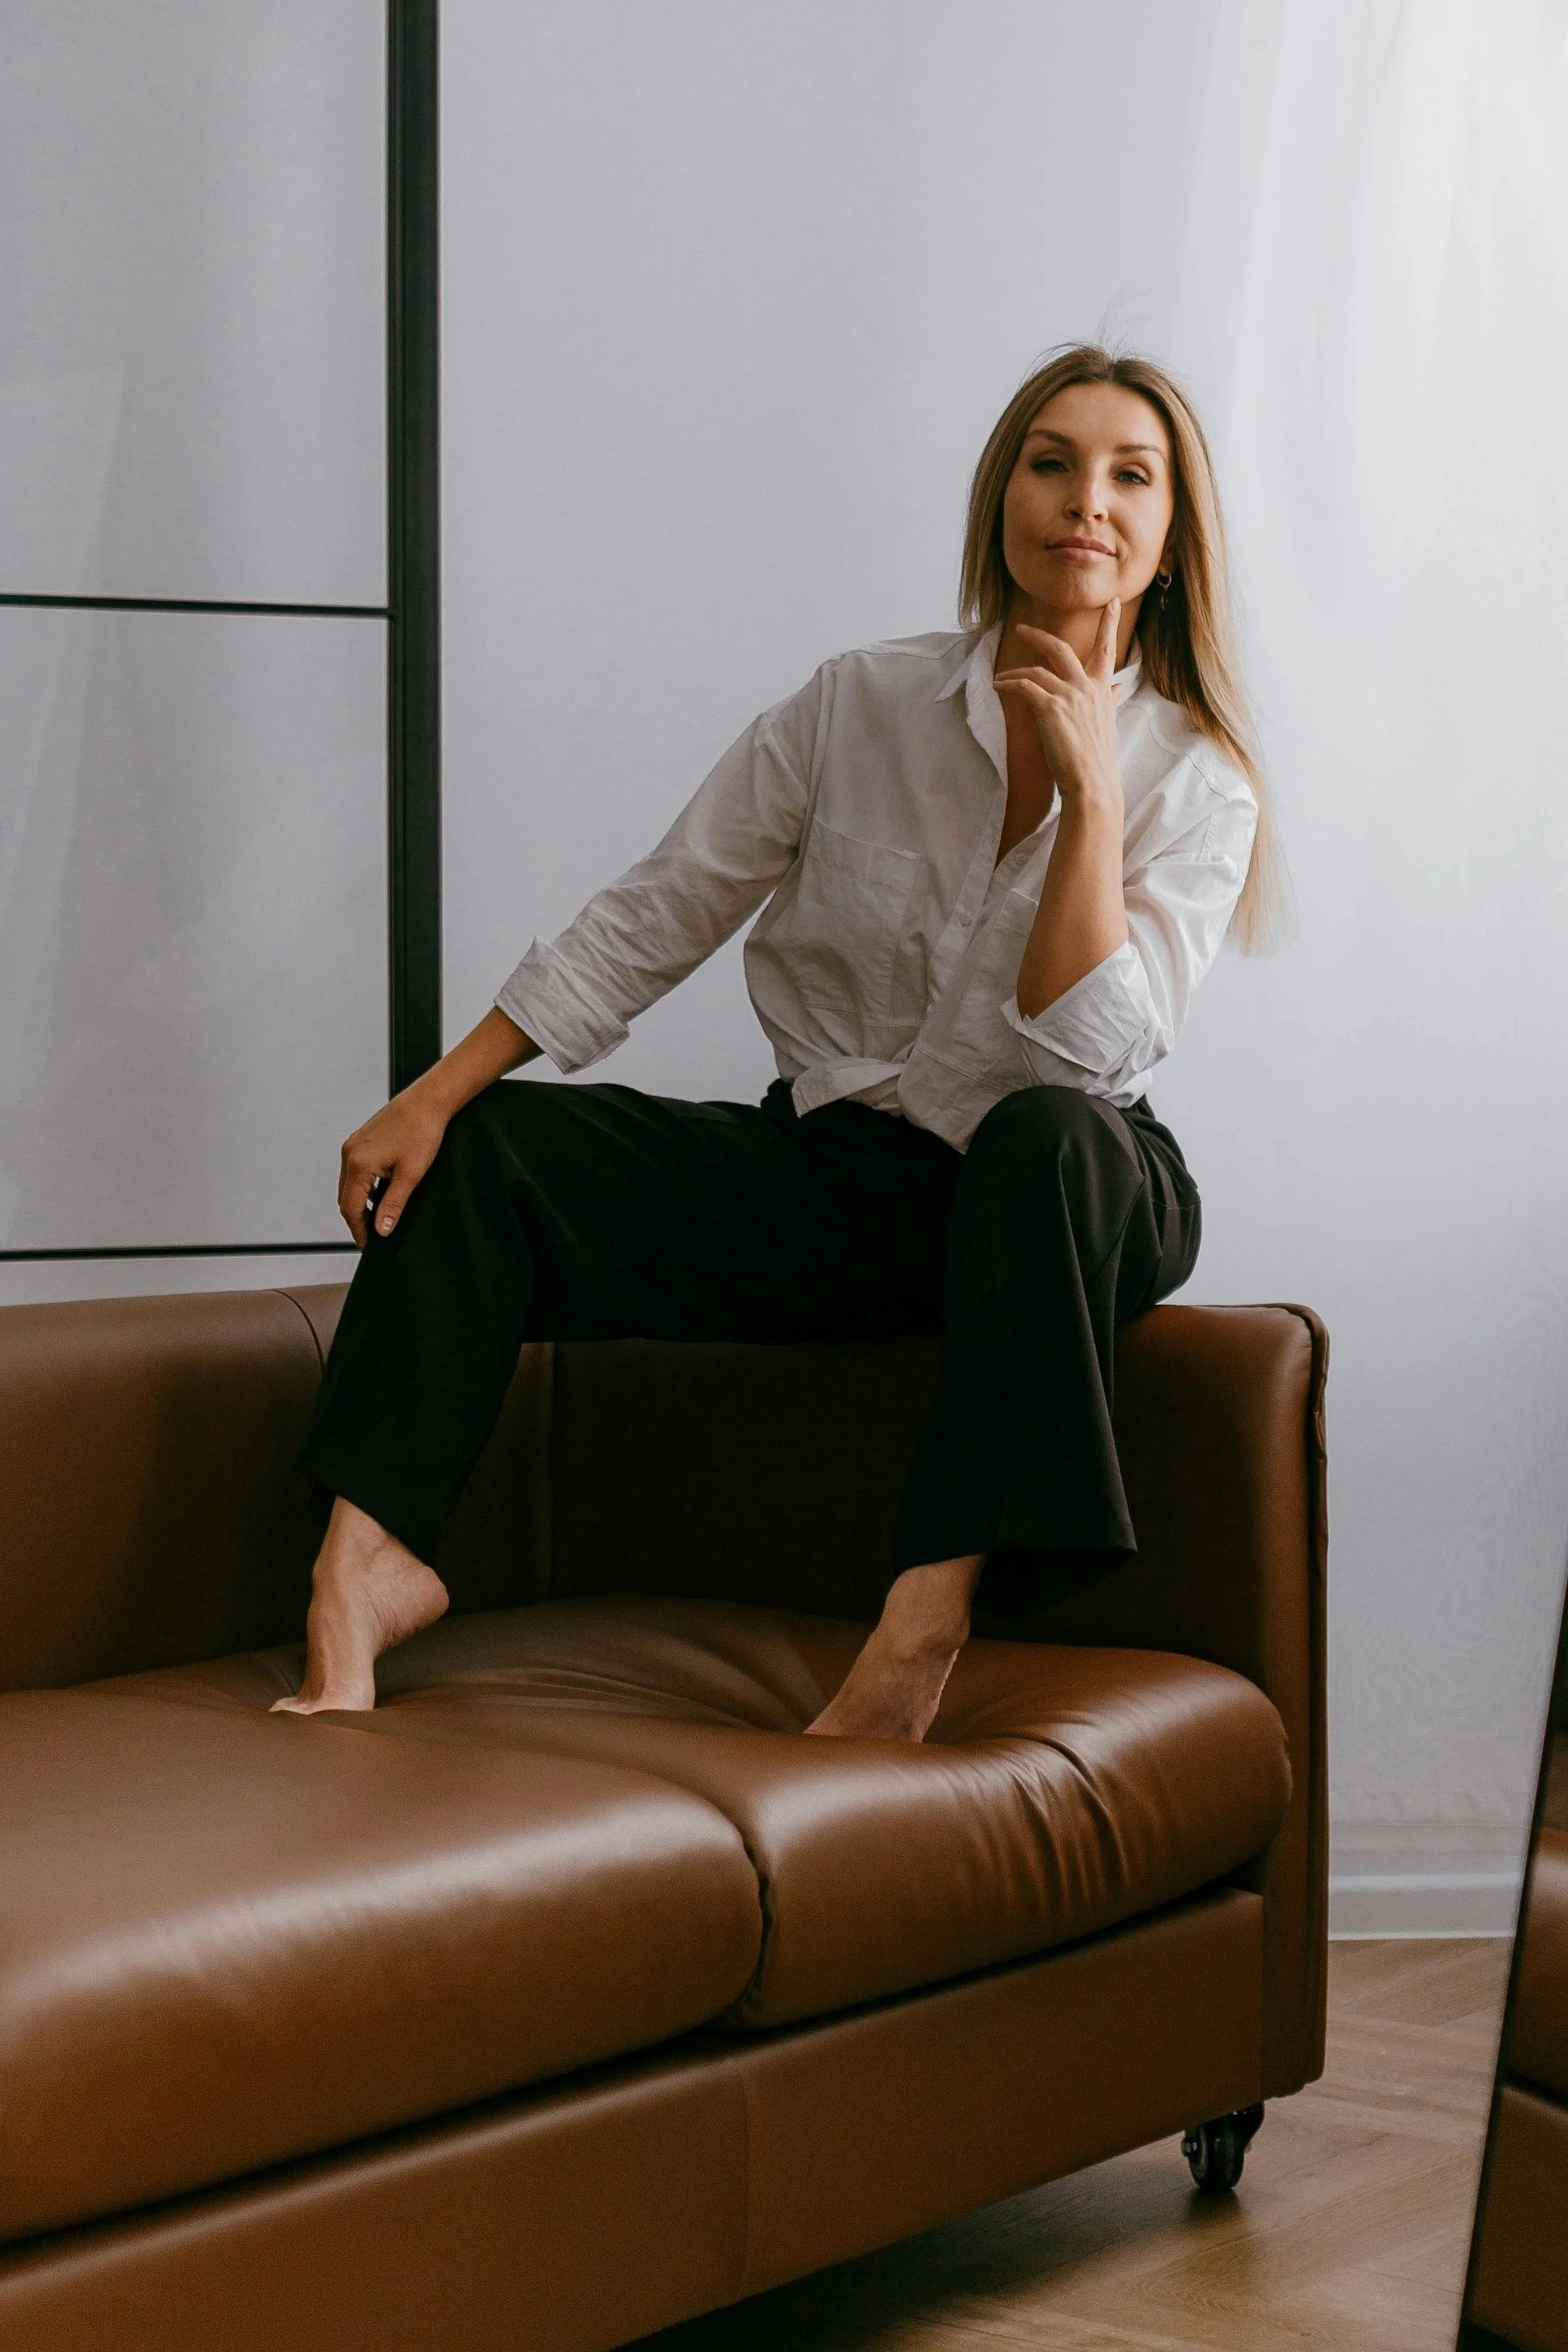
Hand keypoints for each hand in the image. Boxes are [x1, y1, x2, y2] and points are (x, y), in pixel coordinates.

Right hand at [337, 1084, 449, 1246]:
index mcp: (358, 1164)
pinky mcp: (361, 1138)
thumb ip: (393, 1205)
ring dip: (359, 1202)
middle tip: (372, 1236)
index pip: (350, 1207)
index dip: (358, 1230)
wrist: (429, 1100)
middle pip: (345, 1197)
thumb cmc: (422, 1132)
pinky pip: (354, 1169)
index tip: (368, 1245)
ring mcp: (353, 1144)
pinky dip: (362, 1186)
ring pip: (348, 1183)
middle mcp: (350, 1153)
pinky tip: (378, 1192)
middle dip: (357, 1219)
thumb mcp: (410, 1175)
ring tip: (376, 1218)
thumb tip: (381, 1230)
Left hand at [994, 599, 1122, 808]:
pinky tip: (1001, 687)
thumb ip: (1111, 700)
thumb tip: (1119, 686)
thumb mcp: (1109, 724)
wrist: (1093, 783)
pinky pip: (1025, 686)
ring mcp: (1070, 695)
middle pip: (1063, 649)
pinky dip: (1010, 684)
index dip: (1110, 623)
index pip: (1108, 650)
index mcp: (1104, 690)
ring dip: (1015, 671)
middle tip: (1021, 629)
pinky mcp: (1051, 707)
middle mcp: (1089, 687)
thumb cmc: (1098, 760)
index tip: (1114, 601)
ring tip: (1002, 677)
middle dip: (1039, 636)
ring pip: (1037, 669)